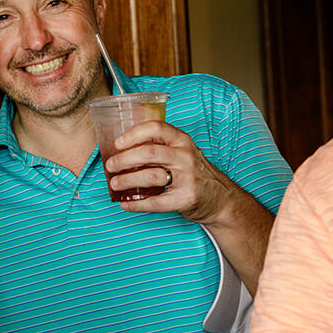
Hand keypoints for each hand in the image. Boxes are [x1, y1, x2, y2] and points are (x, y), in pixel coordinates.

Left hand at [104, 120, 235, 224]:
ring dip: (127, 180)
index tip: (118, 143)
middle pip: (149, 153)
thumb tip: (123, 152)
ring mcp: (187, 178)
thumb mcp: (183, 153)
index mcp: (182, 141)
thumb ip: (160, 149)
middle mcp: (185, 156)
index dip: (133, 134)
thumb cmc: (195, 174)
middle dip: (124, 160)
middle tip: (111, 166)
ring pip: (150, 176)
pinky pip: (156, 202)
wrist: (221, 199)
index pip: (156, 128)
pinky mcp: (186, 199)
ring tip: (115, 184)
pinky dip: (137, 204)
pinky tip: (126, 203)